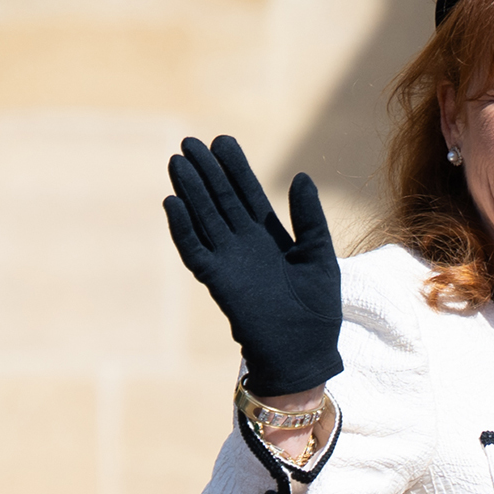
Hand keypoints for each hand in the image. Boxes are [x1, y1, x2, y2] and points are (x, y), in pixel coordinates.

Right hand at [163, 135, 343, 396]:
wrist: (305, 353)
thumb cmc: (318, 310)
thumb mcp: (320, 256)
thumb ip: (310, 218)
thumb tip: (301, 176)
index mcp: (270, 237)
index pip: (247, 195)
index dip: (235, 169)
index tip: (222, 141)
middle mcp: (245, 246)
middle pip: (220, 200)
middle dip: (207, 172)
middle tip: (190, 142)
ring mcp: (229, 262)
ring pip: (204, 218)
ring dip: (190, 191)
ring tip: (178, 161)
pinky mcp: (217, 281)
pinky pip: (194, 250)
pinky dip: (183, 228)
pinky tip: (172, 203)